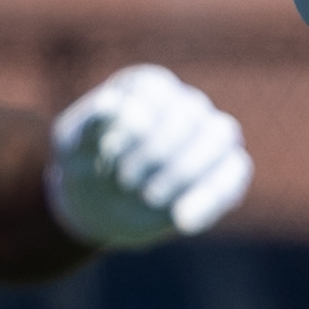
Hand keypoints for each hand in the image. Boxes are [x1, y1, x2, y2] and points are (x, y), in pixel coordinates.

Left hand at [45, 63, 252, 247]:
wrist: (103, 205)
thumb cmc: (87, 166)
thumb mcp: (72, 147)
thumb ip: (88, 124)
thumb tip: (112, 104)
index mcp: (148, 87)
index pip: (158, 93)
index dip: (135, 128)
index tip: (108, 156)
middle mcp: (186, 104)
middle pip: (191, 114)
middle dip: (156, 154)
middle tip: (123, 182)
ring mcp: (211, 135)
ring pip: (222, 135)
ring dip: (184, 171)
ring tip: (149, 198)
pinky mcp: (227, 168)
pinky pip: (236, 172)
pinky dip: (211, 197)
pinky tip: (181, 222)